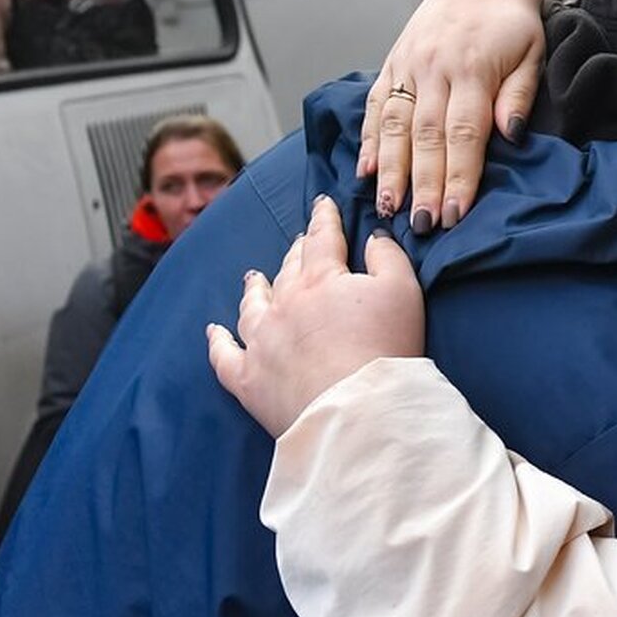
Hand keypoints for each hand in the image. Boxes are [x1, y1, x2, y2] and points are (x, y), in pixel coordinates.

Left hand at [209, 196, 423, 437]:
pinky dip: (217, 341)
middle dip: (296, 250)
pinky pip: (224, 355)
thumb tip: (373, 237)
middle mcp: (284, 303)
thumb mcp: (402, 291)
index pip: (321, 238)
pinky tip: (213, 331)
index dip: (324, 218)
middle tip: (301, 240)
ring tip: (253, 277)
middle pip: (288, 268)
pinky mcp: (248, 380)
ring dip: (255, 288)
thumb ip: (387, 256)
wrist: (356, 412)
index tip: (322, 204)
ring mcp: (260, 341)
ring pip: (252, 306)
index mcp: (321, 279)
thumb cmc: (385, 349)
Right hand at [359, 0, 545, 233]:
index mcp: (474, 69)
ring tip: (387, 208)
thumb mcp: (533, 52)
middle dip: (423, 184)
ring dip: (389, 170)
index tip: (456, 214)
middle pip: (426, 136)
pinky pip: (375, 105)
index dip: (459, 176)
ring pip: (393, 124)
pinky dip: (367, 139)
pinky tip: (364, 171)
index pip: (465, 133)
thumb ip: (520, 93)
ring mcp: (408, 66)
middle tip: (422, 225)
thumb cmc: (512, 23)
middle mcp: (435, 68)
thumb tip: (511, 134)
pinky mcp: (391, 64)